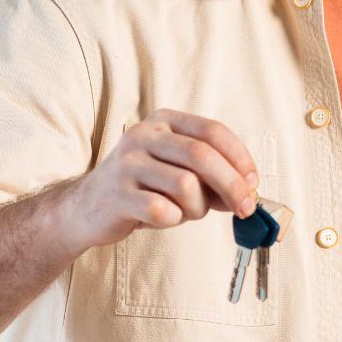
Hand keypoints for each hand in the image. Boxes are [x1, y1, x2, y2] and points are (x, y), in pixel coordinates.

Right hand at [57, 109, 260, 251]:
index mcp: (164, 122)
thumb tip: (249, 191)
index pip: (213, 131)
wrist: (88, 207)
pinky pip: (162, 210)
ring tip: (185, 212)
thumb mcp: (180, 172)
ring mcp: (127, 163)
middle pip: (203, 155)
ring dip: (197, 207)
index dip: (240, 157)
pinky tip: (163, 218)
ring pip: (185, 185)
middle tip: (246, 207)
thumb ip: (213, 177)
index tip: (254, 182)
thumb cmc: (144, 188)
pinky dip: (173, 220)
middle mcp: (143, 136)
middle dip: (232, 185)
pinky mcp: (116, 193)